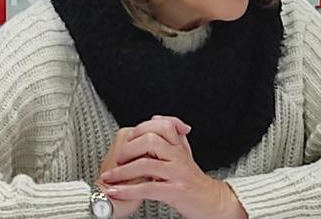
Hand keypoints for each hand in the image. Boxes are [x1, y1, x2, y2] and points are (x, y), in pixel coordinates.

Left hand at [100, 115, 246, 218]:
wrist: (212, 201)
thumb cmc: (193, 180)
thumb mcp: (183, 154)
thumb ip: (171, 136)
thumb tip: (156, 118)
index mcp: (179, 146)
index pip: (161, 126)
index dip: (141, 129)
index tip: (127, 139)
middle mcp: (179, 157)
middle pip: (152, 141)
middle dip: (129, 149)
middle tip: (118, 158)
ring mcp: (177, 174)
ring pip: (147, 165)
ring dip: (122, 172)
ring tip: (109, 178)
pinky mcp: (175, 192)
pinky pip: (148, 189)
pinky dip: (128, 191)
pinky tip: (116, 191)